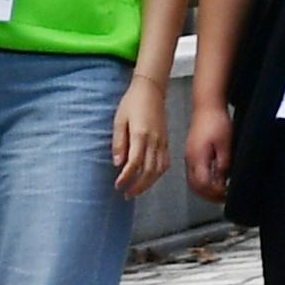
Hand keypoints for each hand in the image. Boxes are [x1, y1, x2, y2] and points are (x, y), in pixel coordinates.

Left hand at [111, 74, 169, 197]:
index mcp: (141, 135)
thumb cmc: (132, 103)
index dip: (126, 177)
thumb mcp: (119, 120)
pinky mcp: (166, 141)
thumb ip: (119, 143)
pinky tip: (150, 178)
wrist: (151, 90)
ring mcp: (162, 141)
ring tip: (136, 190)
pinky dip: (158, 174)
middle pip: (149, 171)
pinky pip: (165, 163)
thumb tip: (118, 164)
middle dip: (138, 186)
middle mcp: (154, 140)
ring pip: (159, 170)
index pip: (134, 163)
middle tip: (126, 194)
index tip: (118, 185)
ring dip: (148, 184)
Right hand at [183, 95, 234, 201]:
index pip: (203, 184)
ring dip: (205, 190)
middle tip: (224, 198)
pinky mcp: (191, 153)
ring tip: (220, 192)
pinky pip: (194, 174)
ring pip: (193, 182)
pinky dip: (202, 182)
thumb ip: (223, 163)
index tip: (227, 194)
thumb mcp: (225, 143)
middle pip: (196, 186)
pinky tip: (214, 180)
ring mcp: (189, 156)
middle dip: (209, 196)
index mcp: (198, 158)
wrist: (206, 105)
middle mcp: (190, 159)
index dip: (215, 192)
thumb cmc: (216, 121)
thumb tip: (223, 179)